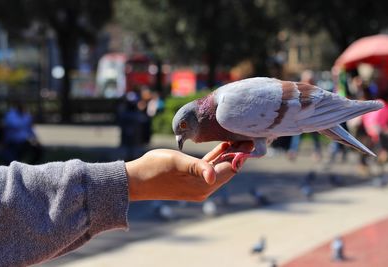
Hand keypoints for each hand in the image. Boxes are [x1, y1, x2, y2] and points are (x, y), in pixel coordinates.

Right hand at [126, 142, 252, 201]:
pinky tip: (223, 146)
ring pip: (219, 168)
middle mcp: (204, 188)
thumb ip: (197, 167)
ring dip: (228, 155)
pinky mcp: (192, 181)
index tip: (252, 140)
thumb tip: (213, 177)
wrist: (135, 180)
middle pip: (227, 170)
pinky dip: (216, 158)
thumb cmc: (154, 168)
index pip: (230, 169)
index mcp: (203, 185)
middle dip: (238, 155)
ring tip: (240, 139)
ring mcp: (198, 185)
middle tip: (250, 137)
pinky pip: (209, 169)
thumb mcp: (177, 162)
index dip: (241, 156)